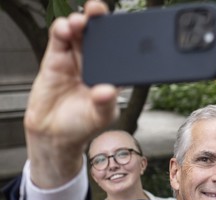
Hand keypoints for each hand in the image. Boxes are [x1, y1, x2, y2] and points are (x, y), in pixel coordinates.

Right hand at [25, 1, 117, 187]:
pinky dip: (61, 30)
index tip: (124, 27)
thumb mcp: (100, 117)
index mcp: (112, 74)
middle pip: (99, 35)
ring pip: (79, 33)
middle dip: (99, 20)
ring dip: (79, 22)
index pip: (119, 51)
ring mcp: (76, 59)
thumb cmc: (82, 125)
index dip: (122, 36)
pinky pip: (59, 39)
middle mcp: (95, 63)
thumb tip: (107, 91)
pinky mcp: (56, 58)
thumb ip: (105, 104)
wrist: (54, 134)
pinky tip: (64, 29)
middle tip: (98, 12)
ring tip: (80, 22)